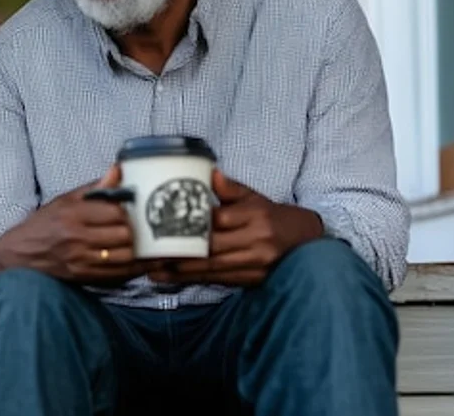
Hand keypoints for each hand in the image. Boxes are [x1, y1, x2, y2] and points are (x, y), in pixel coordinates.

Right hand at [0, 165, 144, 286]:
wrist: (20, 255)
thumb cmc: (43, 225)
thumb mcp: (65, 200)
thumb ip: (95, 187)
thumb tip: (118, 170)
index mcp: (73, 214)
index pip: (115, 212)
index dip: (129, 211)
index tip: (132, 210)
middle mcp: (77, 238)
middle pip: (124, 235)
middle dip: (135, 230)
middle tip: (138, 227)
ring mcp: (82, 260)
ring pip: (125, 257)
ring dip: (138, 251)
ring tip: (142, 245)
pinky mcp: (85, 277)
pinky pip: (118, 275)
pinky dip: (132, 268)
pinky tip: (138, 262)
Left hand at [148, 170, 322, 286]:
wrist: (304, 241)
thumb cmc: (273, 216)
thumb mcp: (255, 197)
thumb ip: (231, 188)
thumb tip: (209, 173)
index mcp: (255, 215)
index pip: (218, 220)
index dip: (190, 224)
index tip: (163, 224)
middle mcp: (256, 240)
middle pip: (211, 247)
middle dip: (179, 252)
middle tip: (149, 253)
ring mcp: (255, 263)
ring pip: (212, 268)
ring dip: (181, 271)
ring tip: (153, 270)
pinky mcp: (252, 279)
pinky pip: (218, 280)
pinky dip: (194, 280)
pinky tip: (172, 279)